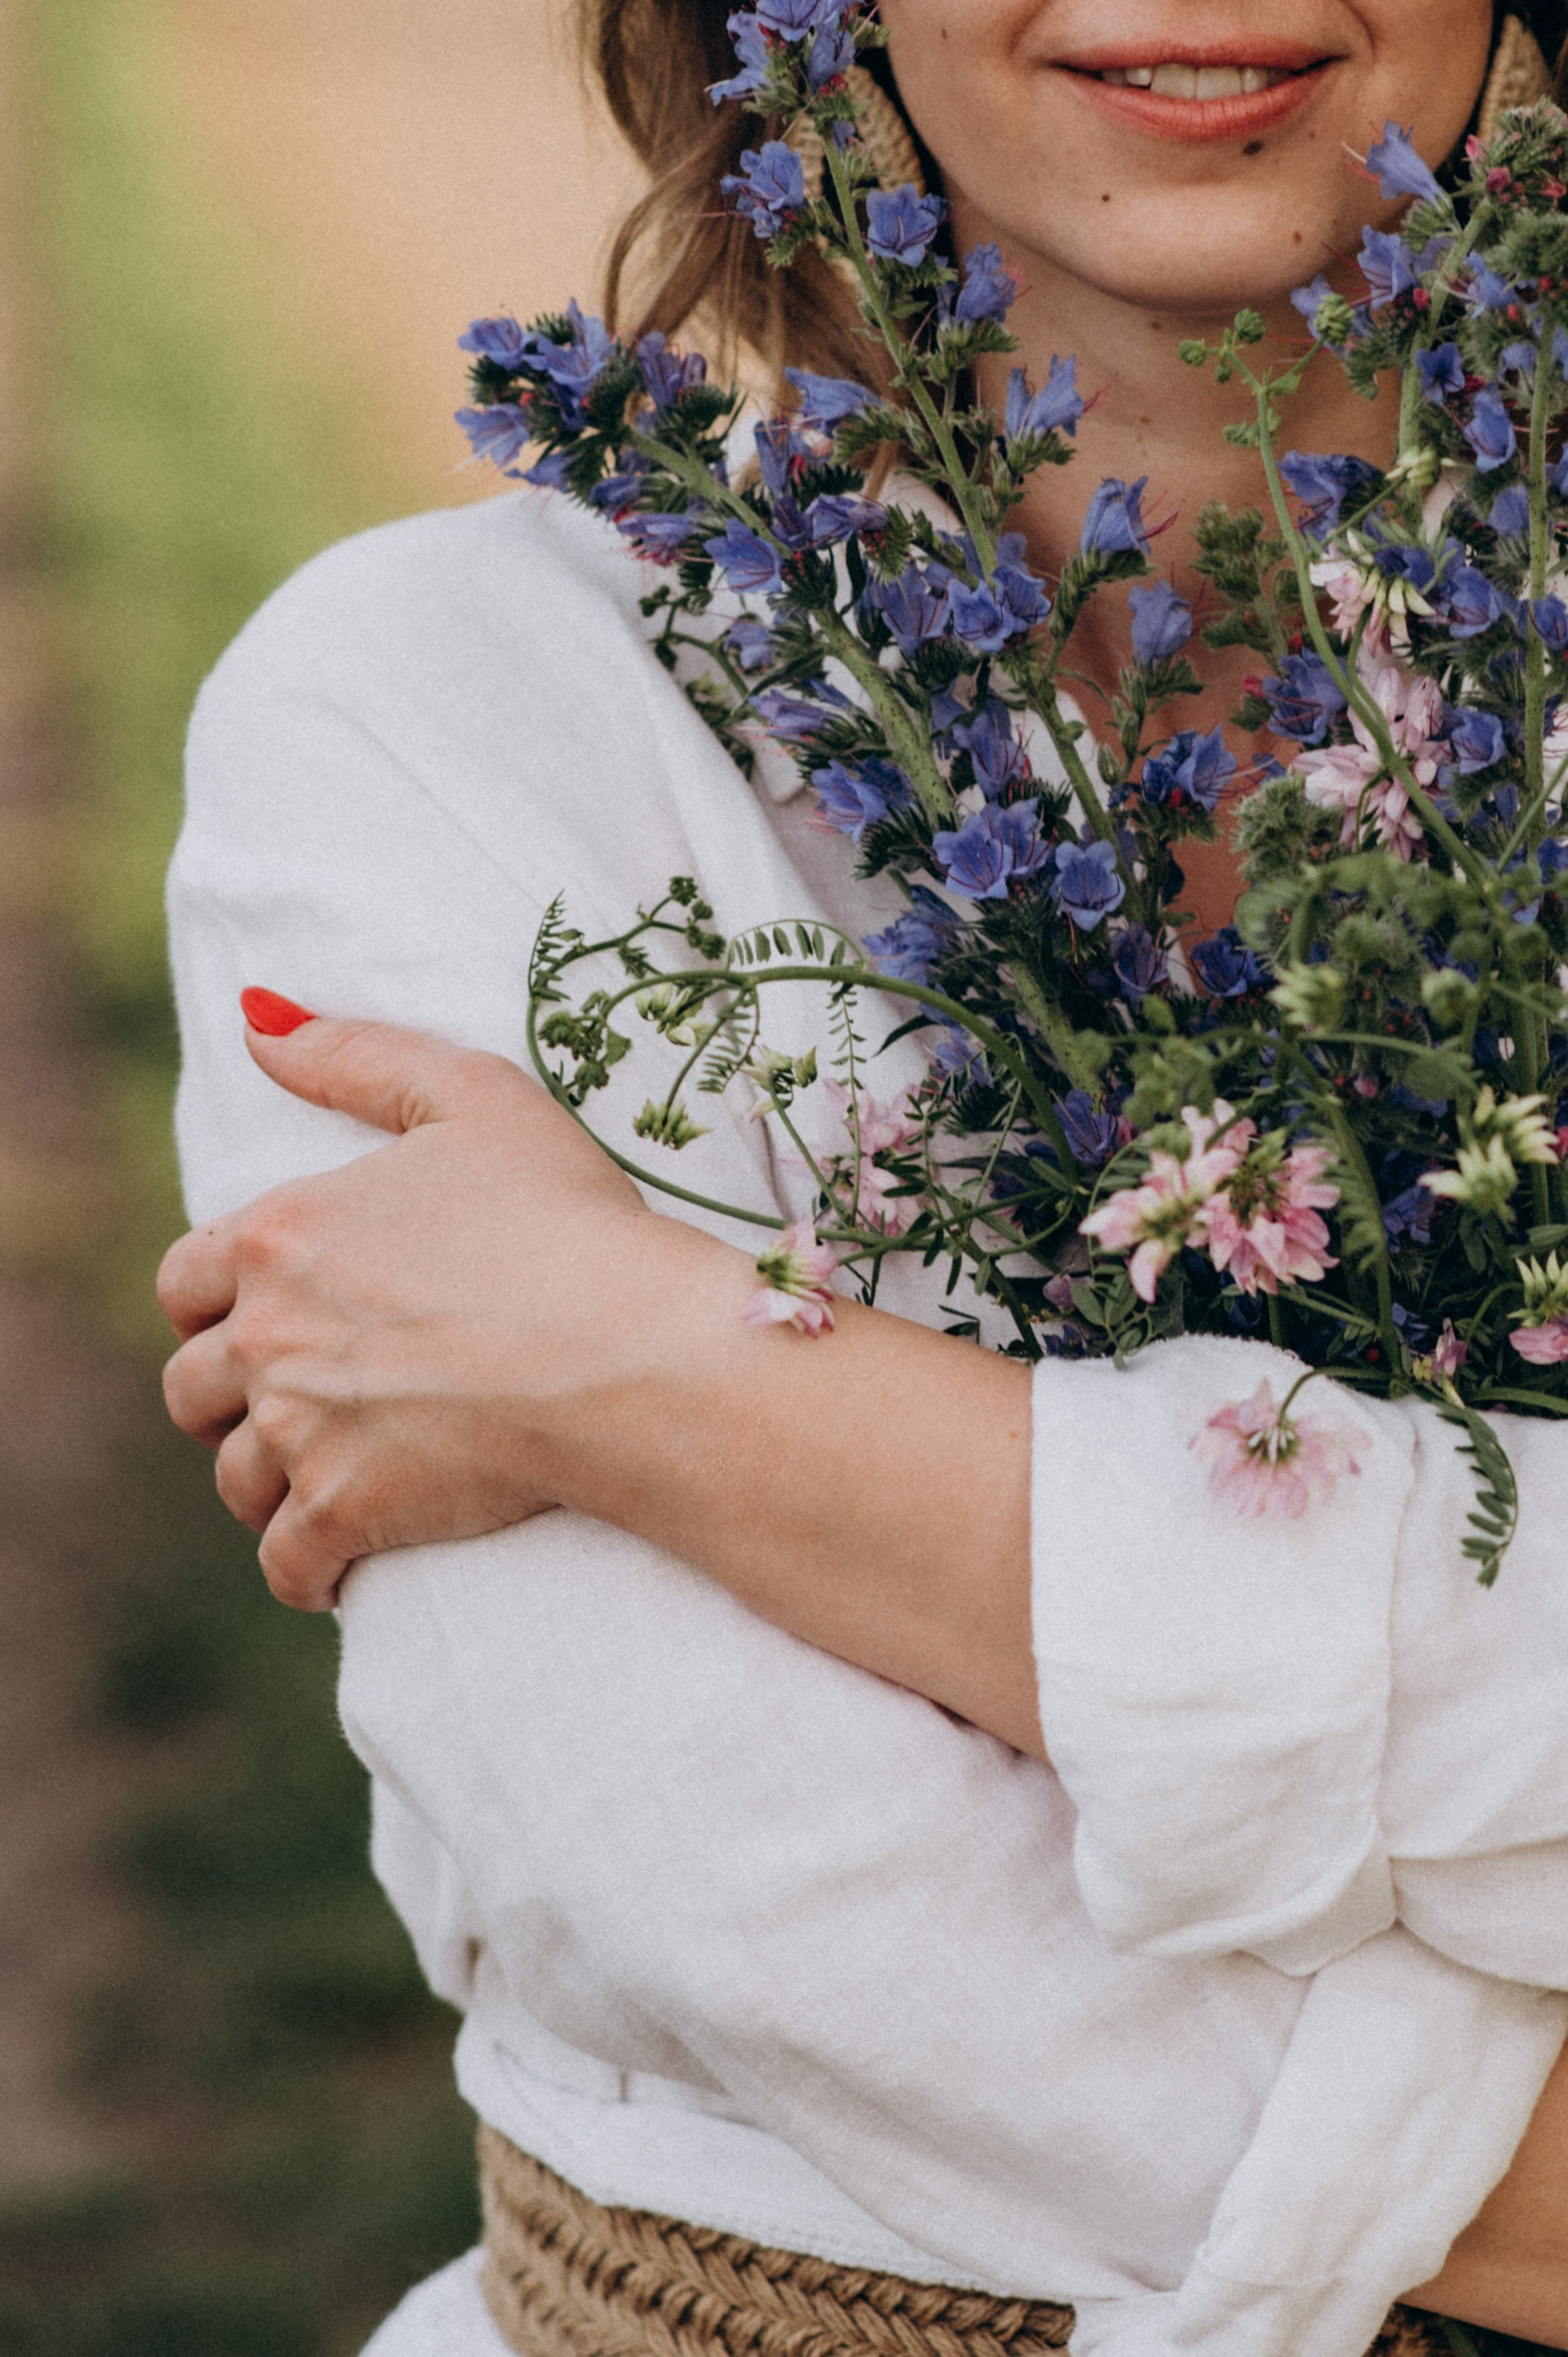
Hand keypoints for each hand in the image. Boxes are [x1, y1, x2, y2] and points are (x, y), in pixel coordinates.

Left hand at [162, 1001, 1038, 1755]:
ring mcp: (301, 1432)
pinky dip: (307, 1569)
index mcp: (279, 1235)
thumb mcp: (473, 1095)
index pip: (185, 1278)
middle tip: (301, 1400)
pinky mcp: (346, 1513)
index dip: (216, 1299)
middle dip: (233, 1397)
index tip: (266, 1314)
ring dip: (270, 1482)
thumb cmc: (565, 1218)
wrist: (627, 1350)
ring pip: (235, 1480)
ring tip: (329, 1477)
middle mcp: (268, 1335)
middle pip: (193, 1387)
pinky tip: (344, 1561)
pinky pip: (288, 1565)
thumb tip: (257, 1024)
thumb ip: (356, 1055)